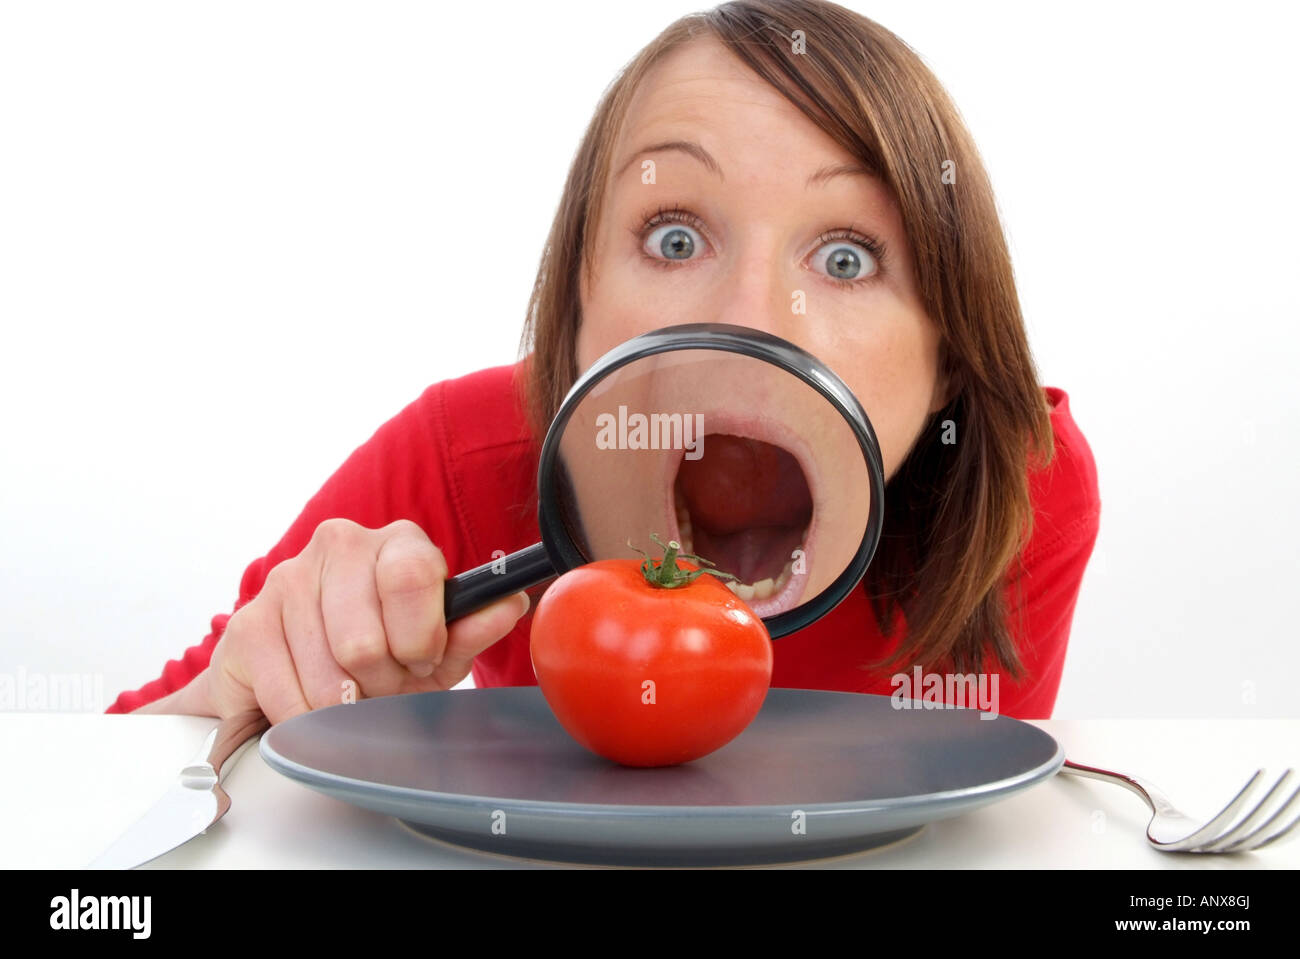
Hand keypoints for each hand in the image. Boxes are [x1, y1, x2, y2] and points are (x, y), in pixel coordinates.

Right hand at [203, 518, 529, 723]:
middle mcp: (339, 544)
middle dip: (379, 681)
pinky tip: (311, 699)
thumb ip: (474, 627)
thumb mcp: (440, 648)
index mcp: (398, 542)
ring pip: (327, 673)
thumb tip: (509, 602)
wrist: (311, 672)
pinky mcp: (246, 623)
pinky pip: (287, 694)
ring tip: (349, 689)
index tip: (420, 657)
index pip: (412, 576)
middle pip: (365, 640)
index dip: (420, 636)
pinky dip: (306, 716)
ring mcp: (287, 578)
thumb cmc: (386, 653)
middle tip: (381, 681)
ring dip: (344, 703)